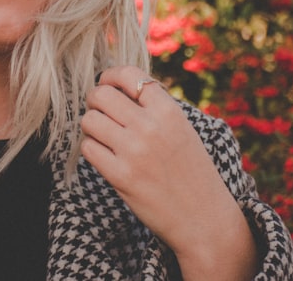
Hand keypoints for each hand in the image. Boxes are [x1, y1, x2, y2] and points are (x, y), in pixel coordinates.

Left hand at [81, 66, 258, 280]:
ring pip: (90, 120)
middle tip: (99, 111)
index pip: (128, 74)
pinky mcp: (121, 176)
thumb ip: (155, 108)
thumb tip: (118, 87)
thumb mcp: (182, 129)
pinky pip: (89, 148)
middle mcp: (150, 126)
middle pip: (101, 95)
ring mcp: (134, 151)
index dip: (110, 76)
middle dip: (95, 100)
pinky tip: (104, 155)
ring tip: (103, 135)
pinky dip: (92, 149)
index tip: (106, 84)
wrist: (204, 217)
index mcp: (169, 111)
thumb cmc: (192, 171)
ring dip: (91, 126)